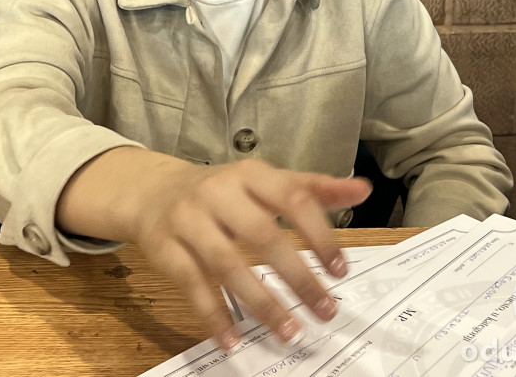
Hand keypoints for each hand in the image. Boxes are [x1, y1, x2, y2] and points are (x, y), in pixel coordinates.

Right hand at [130, 158, 372, 349]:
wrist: (151, 190)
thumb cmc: (221, 190)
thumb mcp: (264, 181)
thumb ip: (312, 188)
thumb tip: (363, 189)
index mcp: (249, 174)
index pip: (291, 198)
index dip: (319, 234)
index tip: (340, 270)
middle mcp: (217, 193)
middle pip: (261, 235)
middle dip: (297, 277)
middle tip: (326, 310)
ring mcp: (187, 220)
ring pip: (227, 265)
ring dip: (261, 303)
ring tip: (290, 332)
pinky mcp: (164, 247)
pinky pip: (191, 285)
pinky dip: (213, 315)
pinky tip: (233, 340)